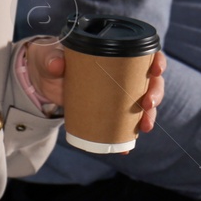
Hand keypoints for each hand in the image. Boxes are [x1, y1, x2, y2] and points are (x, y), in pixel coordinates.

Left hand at [25, 44, 167, 144]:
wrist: (42, 80)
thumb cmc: (51, 59)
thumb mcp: (50, 56)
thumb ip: (52, 59)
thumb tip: (57, 65)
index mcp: (117, 52)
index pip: (146, 54)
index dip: (157, 61)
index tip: (156, 71)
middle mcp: (124, 73)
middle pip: (151, 82)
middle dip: (155, 94)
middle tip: (148, 105)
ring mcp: (118, 93)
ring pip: (143, 104)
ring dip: (149, 117)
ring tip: (144, 127)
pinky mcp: (109, 111)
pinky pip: (124, 124)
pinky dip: (127, 137)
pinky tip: (127, 147)